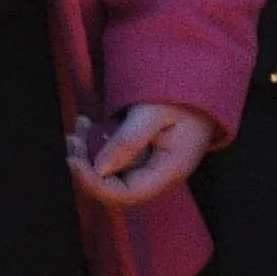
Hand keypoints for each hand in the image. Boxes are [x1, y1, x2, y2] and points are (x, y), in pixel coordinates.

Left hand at [68, 103, 223, 206]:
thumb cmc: (183, 95)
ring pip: (111, 172)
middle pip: (114, 187)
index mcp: (168, 171)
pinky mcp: (142, 154)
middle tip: (73, 136)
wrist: (203, 81)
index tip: (72, 160)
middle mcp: (158, 175)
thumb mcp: (154, 112)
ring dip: (88, 152)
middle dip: (87, 166)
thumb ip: (129, 140)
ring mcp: (150, 165)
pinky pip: (114, 157)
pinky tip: (90, 123)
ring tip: (81, 123)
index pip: (126, 194)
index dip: (95, 184)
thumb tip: (99, 168)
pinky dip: (97, 143)